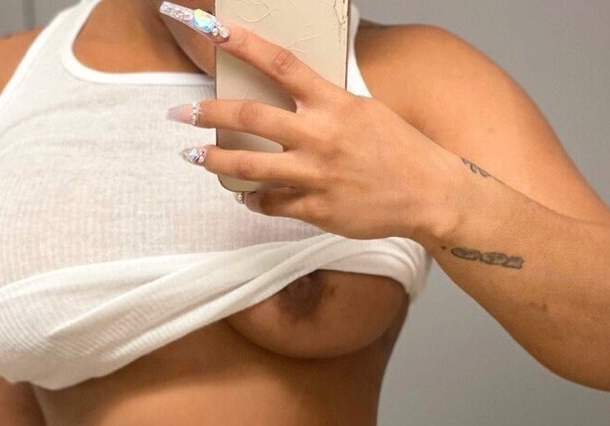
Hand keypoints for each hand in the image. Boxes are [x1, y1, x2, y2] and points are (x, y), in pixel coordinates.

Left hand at [161, 4, 453, 241]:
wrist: (428, 193)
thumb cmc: (399, 151)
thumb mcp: (364, 111)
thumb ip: (325, 104)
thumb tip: (292, 94)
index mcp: (334, 103)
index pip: (281, 63)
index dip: (243, 44)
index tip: (212, 30)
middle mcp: (320, 136)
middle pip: (251, 117)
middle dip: (209, 114)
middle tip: (182, 113)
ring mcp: (316, 176)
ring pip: (250, 167)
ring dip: (216, 161)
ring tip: (194, 157)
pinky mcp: (317, 210)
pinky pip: (272, 204)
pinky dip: (254, 199)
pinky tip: (245, 196)